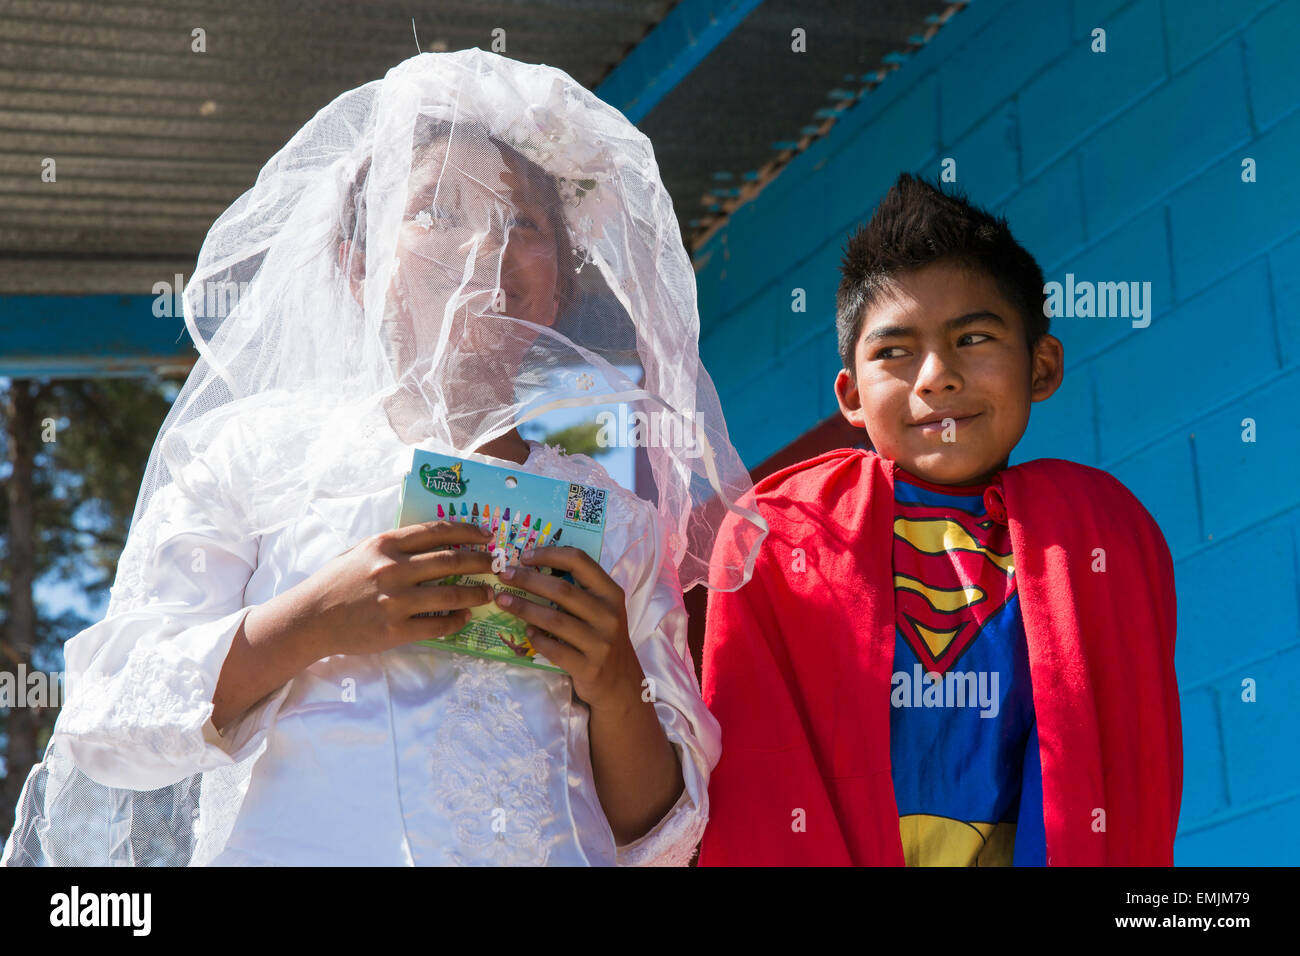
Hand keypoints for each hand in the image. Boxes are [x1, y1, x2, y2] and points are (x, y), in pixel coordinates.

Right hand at [301, 520, 496, 657]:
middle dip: (481, 561)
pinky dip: (457, 621)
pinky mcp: (395, 630)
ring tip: (488, 593)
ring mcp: (395, 601)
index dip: (468, 532)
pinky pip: (438, 625)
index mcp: (386, 545)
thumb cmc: (336, 582)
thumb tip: (435, 540)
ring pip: (451, 594)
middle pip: (451, 561)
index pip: (437, 531)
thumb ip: (395, 546)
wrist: (310, 618)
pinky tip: (465, 617)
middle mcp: (393, 569)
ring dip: (476, 593)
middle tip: (496, 564)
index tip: (486, 535)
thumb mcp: (362, 551)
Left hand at [492, 546, 643, 711]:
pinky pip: (554, 649)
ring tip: (503, 601)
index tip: (525, 556)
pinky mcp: (588, 667)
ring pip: (554, 619)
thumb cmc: (603, 638)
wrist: (620, 681)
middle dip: (527, 580)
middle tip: (504, 576)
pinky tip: (527, 632)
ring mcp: (600, 642)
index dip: (550, 554)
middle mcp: (609, 615)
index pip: (579, 561)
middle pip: (561, 589)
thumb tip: (534, 569)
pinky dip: (537, 638)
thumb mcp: (603, 610)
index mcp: (611, 593)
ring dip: (524, 608)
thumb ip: (581, 591)